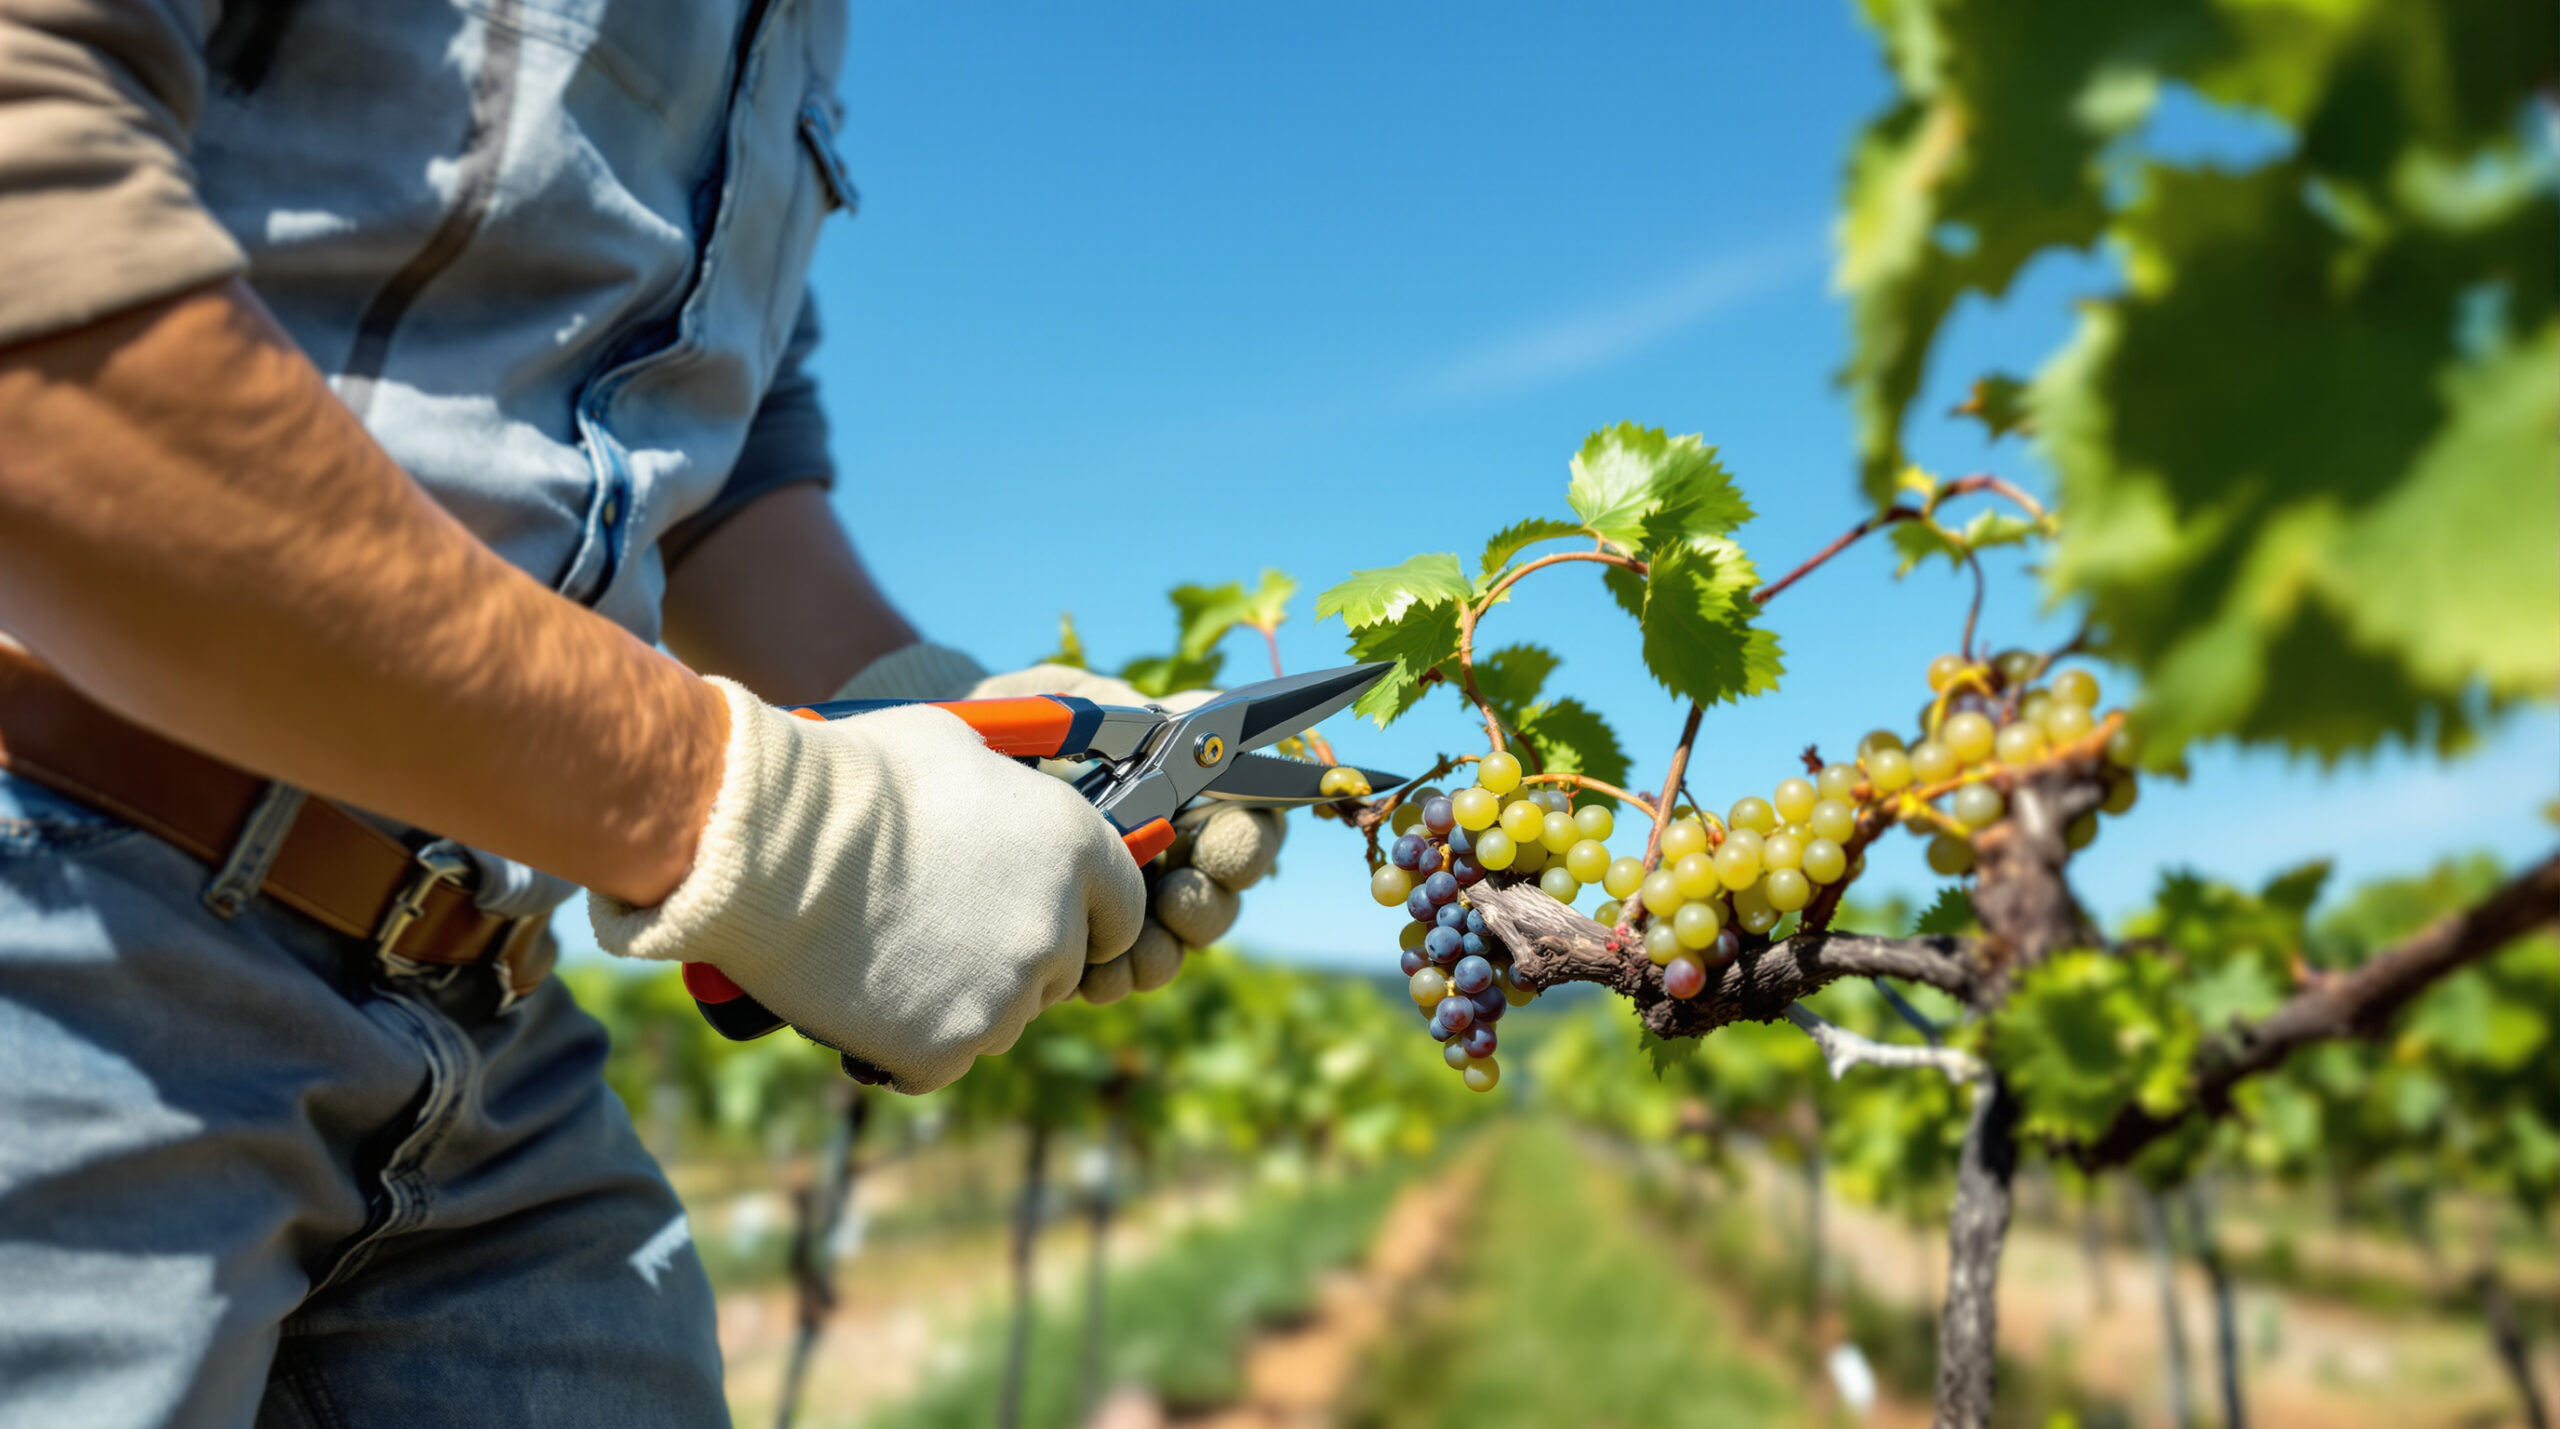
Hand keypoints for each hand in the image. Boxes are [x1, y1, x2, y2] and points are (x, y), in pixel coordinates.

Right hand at [589, 678, 1145, 1091]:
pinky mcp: (948, 1049)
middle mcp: (1056, 927)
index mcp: (1076, 848)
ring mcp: (1006, 996)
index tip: (1033, 916)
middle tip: (936, 934)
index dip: (1081, 917)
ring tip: (885, 956)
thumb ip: (1005, 788)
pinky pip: (938, 1062)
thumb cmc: (854, 780)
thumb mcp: (954, 750)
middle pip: (1056, 970)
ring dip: (957, 1003)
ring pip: (999, 1020)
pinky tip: (862, 998)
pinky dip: (905, 1046)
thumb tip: (1001, 790)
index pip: (1122, 912)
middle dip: (1010, 960)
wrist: (772, 845)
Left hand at [959, 664, 1286, 1002]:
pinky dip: (1115, 976)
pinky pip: (1116, 976)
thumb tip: (1180, 714)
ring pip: (1178, 941)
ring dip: (1170, 945)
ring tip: (1142, 938)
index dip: (1253, 831)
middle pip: (1223, 888)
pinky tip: (1094, 968)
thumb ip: (1108, 703)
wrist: (904, 775)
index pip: (1239, 814)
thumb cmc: (984, 722)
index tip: (1229, 836)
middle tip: (1183, 893)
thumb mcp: (1043, 699)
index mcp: (1166, 787)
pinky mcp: (1073, 945)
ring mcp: (1116, 901)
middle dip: (1215, 898)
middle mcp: (1153, 849)